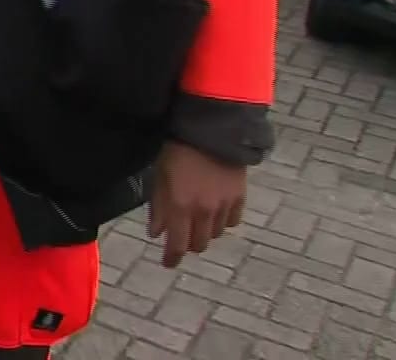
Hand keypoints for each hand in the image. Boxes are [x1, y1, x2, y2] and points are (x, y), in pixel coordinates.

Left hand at [148, 140, 247, 267]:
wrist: (211, 130)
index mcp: (180, 207)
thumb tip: (156, 234)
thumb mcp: (160, 178)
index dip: (172, 258)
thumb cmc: (177, 151)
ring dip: (205, 232)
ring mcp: (224, 206)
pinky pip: (233, 222)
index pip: (177, 245)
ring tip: (197, 221)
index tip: (168, 264)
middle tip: (181, 237)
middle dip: (188, 244)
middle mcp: (204, 212)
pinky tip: (215, 212)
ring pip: (216, 235)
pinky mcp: (240, 198)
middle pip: (199, 244)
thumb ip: (158, 208)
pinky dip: (223, 222)